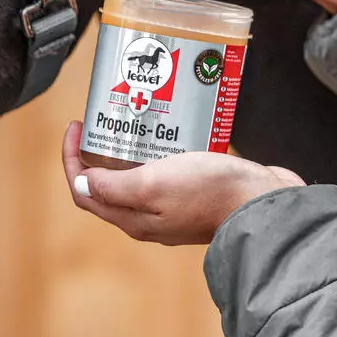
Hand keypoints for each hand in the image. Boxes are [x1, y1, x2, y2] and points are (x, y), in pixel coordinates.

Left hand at [62, 122, 304, 245]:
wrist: (263, 203)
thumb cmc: (210, 192)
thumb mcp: (153, 184)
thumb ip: (115, 186)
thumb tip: (82, 184)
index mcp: (134, 217)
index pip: (85, 191)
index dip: (72, 160)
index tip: (77, 126)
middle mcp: (150, 217)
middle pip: (109, 185)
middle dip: (99, 152)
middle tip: (106, 119)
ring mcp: (174, 207)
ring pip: (139, 177)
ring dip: (130, 150)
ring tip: (136, 119)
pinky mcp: (197, 195)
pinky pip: (167, 172)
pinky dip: (160, 151)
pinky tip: (170, 131)